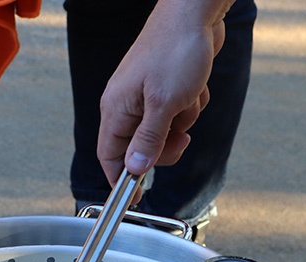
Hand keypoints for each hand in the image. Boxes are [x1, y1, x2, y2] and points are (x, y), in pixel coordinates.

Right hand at [96, 0, 231, 183]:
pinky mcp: (166, 88)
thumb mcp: (164, 103)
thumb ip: (148, 140)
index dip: (121, 180)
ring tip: (188, 96)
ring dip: (183, 119)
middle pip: (142, 149)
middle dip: (167, 144)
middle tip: (182, 135)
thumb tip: (134, 171)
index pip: (110, 156)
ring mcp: (147, 96)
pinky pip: (179, 113)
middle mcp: (127, 105)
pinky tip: (195, 86)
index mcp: (117, 109)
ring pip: (166, 131)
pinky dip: (191, 104)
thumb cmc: (176, 50)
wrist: (195, 14)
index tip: (137, 198)